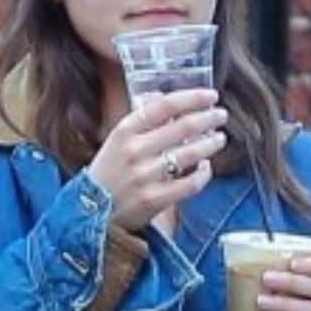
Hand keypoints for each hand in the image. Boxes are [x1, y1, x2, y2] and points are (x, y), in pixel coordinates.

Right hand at [86, 86, 227, 231]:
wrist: (89, 215)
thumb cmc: (107, 174)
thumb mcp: (115, 141)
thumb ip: (139, 120)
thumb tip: (161, 97)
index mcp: (124, 132)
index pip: (164, 106)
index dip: (192, 98)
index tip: (210, 96)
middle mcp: (134, 151)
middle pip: (182, 126)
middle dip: (208, 118)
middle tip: (221, 115)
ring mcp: (145, 176)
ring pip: (190, 154)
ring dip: (210, 143)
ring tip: (219, 139)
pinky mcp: (154, 199)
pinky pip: (190, 183)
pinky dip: (203, 174)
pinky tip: (206, 167)